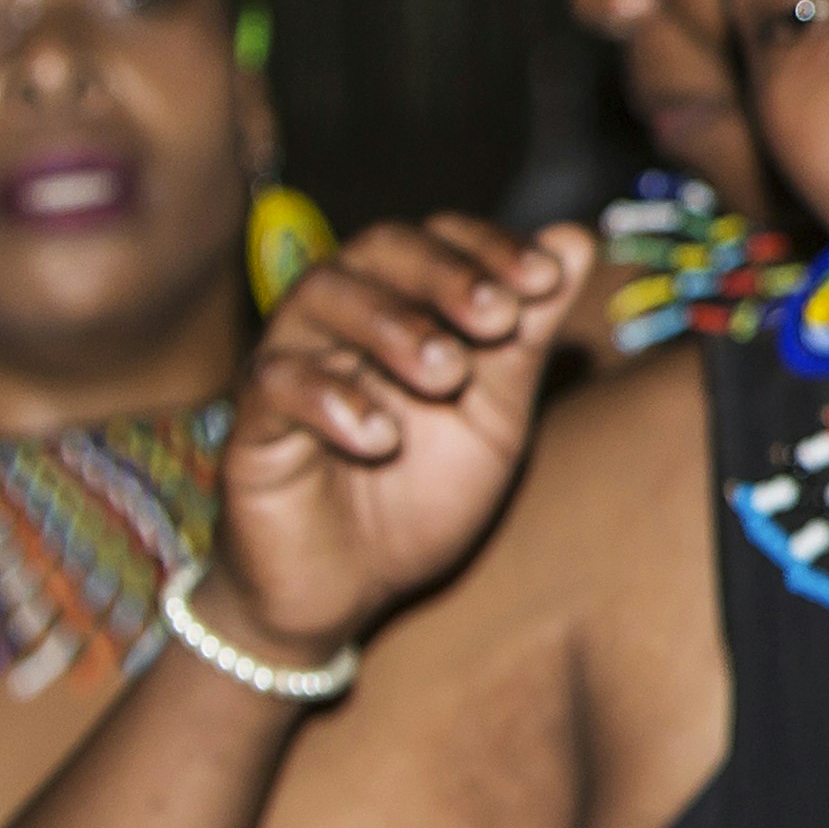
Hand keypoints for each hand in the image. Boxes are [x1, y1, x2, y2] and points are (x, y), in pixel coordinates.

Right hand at [215, 214, 593, 649]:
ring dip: (393, 326)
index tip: (548, 277)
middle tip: (499, 317)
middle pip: (379, 250)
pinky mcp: (252, 423)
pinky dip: (330, 400)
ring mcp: (291, 362)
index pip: (438, 239)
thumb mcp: (493, 416)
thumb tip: (576, 240)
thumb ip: (527, 336)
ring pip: (320, 298)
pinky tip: (379, 439)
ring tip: (448, 375)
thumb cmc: (420, 490)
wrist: (354, 589)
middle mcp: (341, 318)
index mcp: (403, 304)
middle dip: (446, 274)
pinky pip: (276, 383)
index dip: (490, 247)